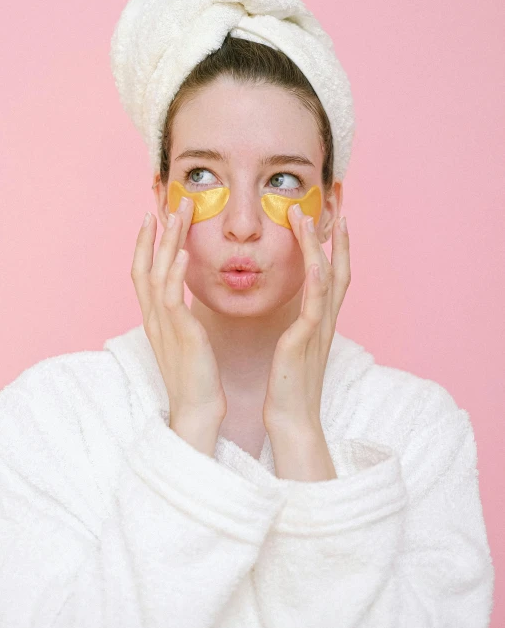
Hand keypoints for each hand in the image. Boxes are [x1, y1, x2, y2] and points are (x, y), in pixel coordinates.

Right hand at [131, 198, 226, 423]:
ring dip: (166, 243)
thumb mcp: (185, 339)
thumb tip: (185, 298)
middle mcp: (154, 318)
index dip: (146, 243)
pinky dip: (175, 273)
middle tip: (168, 203)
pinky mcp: (179, 335)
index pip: (144, 272)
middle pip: (147, 266)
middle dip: (156, 233)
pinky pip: (172, 299)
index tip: (153, 217)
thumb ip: (181, 315)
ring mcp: (164, 326)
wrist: (197, 410)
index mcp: (156, 318)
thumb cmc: (196, 376)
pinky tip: (184, 254)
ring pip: (157, 275)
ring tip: (177, 216)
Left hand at [262, 207, 350, 433]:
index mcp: (321, 322)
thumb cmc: (289, 386)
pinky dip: (318, 283)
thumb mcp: (294, 347)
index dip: (336, 247)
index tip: (334, 219)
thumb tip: (293, 310)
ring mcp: (318, 331)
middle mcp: (325, 321)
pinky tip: (316, 263)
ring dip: (320, 248)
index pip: (334, 276)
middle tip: (332, 207)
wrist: (292, 420)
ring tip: (310, 220)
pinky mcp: (304, 343)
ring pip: (327, 281)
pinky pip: (315, 308)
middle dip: (336, 238)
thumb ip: (297, 325)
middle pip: (339, 271)